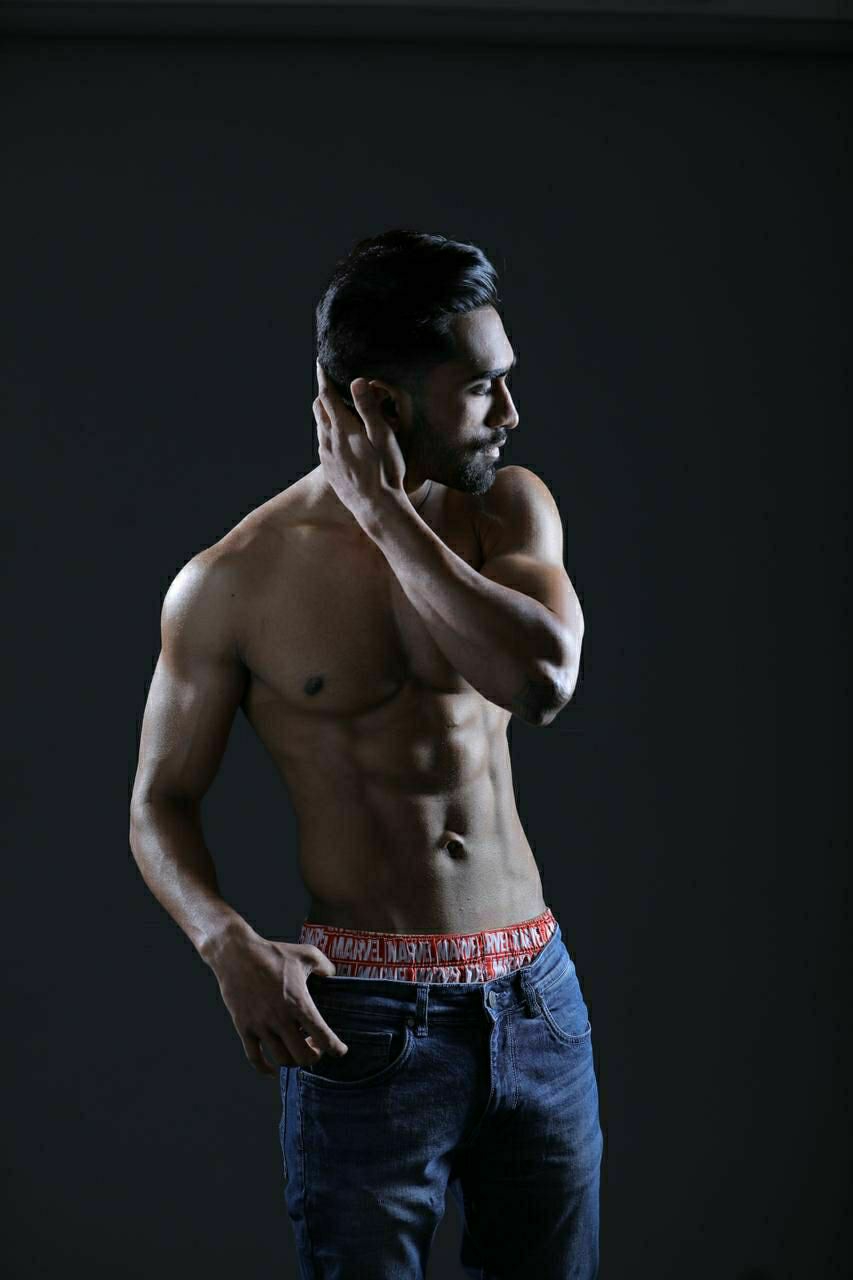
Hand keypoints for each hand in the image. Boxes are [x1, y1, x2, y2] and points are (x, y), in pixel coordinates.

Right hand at [209, 929, 348, 1075]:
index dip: (335, 1049)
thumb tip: (333, 977)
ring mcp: (260, 1025)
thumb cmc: (273, 953)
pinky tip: (272, 1070)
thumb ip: (326, 967)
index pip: (322, 1036)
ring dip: (294, 1061)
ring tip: (296, 1049)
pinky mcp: (244, 1028)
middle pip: (303, 1056)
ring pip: (282, 1060)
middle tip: (315, 1047)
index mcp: (298, 1002)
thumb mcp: (307, 954)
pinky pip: (254, 1058)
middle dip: (314, 1056)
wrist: (237, 954)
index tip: (340, 1051)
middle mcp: (280, 1018)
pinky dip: (265, 1069)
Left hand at [313, 358, 406, 523]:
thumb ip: (368, 408)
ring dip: (327, 413)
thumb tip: (356, 381)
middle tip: (333, 384)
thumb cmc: (386, 471)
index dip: (323, 377)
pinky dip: (330, 432)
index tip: (320, 363)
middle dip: (324, 393)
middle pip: (319, 408)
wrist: (376, 508)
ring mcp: (326, 456)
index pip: (326, 394)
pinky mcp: (329, 469)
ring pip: (320, 425)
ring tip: (340, 408)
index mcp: (342, 428)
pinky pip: (324, 443)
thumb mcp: (383, 436)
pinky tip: (343, 437)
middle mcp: (328, 440)